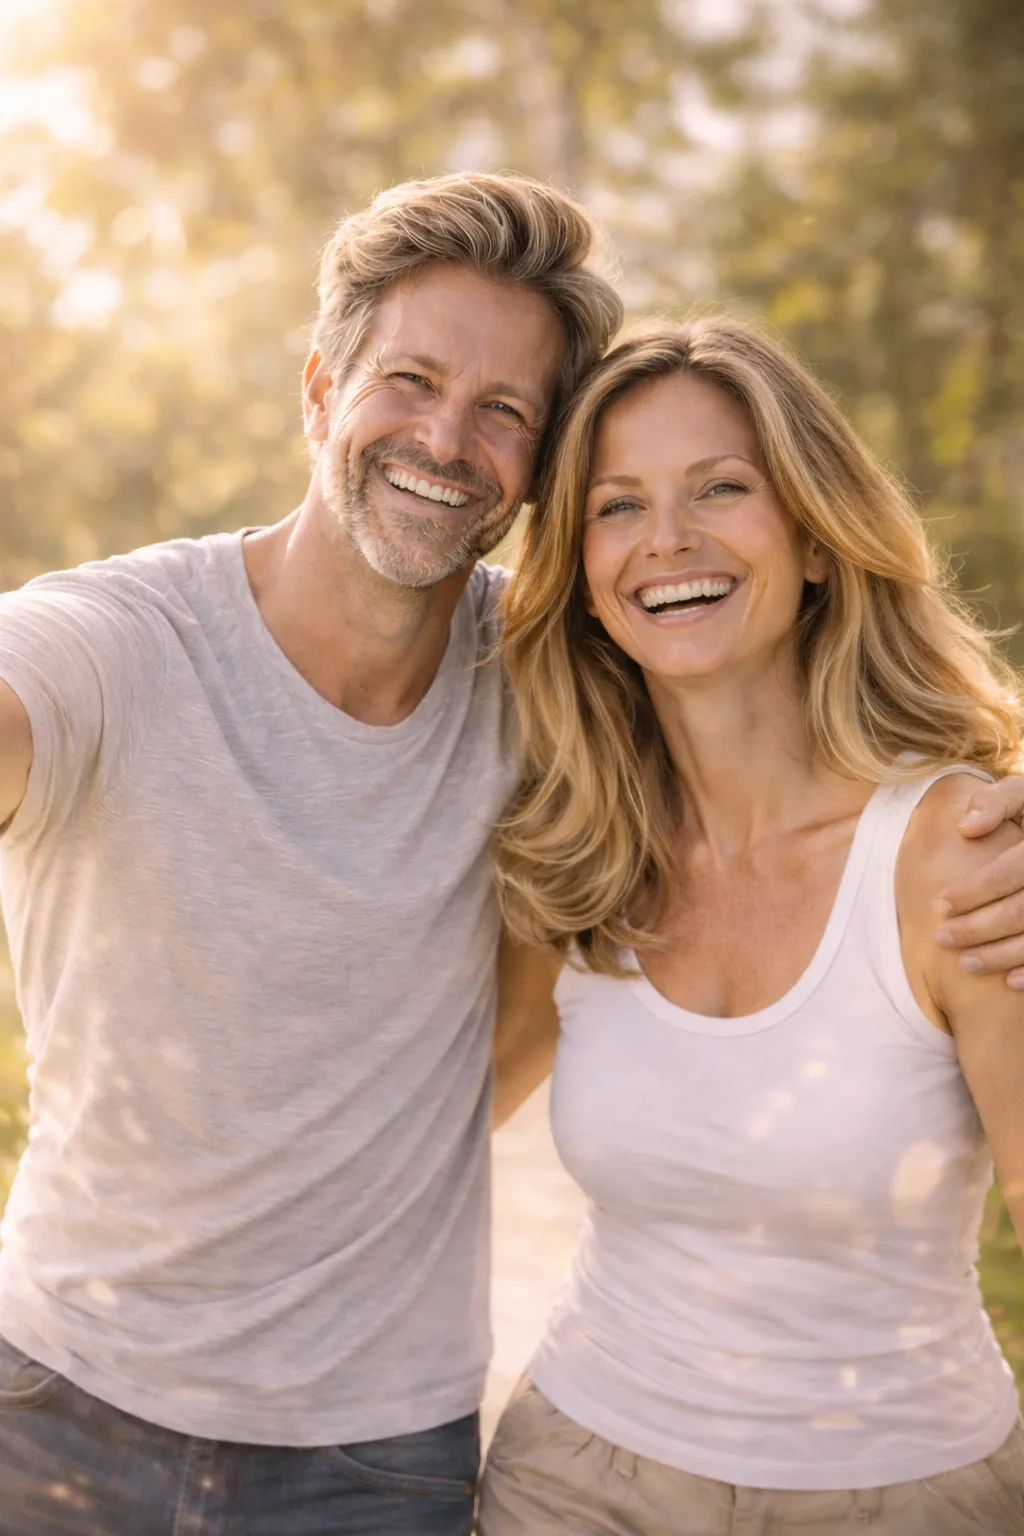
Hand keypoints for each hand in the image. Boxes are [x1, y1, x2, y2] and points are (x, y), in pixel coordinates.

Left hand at [935, 776, 1023, 987]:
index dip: (972, 891)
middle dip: (978, 928)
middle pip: (1022, 911)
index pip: (1009, 873)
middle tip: (942, 938)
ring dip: (1002, 956)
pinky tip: (1009, 981)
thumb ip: (996, 801)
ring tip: (966, 963)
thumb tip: (965, 829)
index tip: (937, 904)